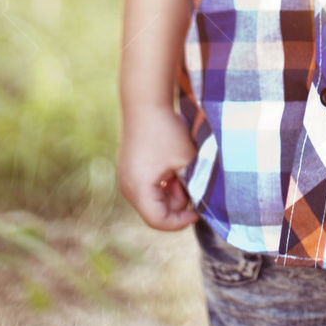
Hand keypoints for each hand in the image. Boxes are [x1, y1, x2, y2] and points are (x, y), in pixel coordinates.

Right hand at [117, 104, 198, 230]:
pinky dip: (161, 182)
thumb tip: (200, 201)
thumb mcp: (187, 160)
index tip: (197, 212)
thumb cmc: (167, 131)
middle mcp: (127, 187)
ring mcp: (126, 178)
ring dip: (170, 191)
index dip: (180, 222)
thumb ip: (194, 185)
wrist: (145, 103)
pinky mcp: (128, 168)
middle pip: (155, 211)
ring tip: (180, 169)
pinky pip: (146, 186)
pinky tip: (171, 165)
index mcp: (138, 189)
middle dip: (176, 202)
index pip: (158, 221)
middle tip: (189, 180)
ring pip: (152, 199)